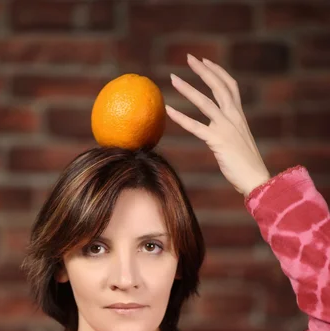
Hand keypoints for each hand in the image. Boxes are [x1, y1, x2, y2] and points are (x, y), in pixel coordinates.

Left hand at [166, 55, 270, 196]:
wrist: (255, 178)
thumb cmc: (246, 165)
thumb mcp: (238, 142)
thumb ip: (229, 132)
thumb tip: (218, 132)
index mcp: (240, 116)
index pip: (230, 86)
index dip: (217, 71)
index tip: (205, 61)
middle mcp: (234, 117)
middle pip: (218, 86)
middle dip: (203, 70)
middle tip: (189, 57)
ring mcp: (226, 128)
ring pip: (205, 102)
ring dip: (188, 88)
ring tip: (174, 78)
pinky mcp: (218, 141)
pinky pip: (196, 126)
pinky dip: (181, 117)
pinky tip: (169, 110)